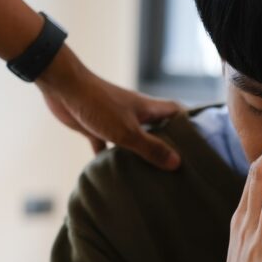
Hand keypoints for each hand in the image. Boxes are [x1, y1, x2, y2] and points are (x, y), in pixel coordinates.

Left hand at [35, 46, 183, 169]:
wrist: (62, 87)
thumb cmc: (98, 104)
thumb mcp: (128, 132)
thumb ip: (151, 148)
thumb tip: (177, 163)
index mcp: (148, 109)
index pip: (176, 113)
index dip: (188, 124)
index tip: (198, 141)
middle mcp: (135, 113)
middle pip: (156, 128)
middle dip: (166, 143)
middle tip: (176, 165)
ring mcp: (115, 119)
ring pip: (133, 138)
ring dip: (138, 153)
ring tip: (148, 174)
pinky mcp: (96, 126)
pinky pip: (106, 144)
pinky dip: (108, 158)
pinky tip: (110, 173)